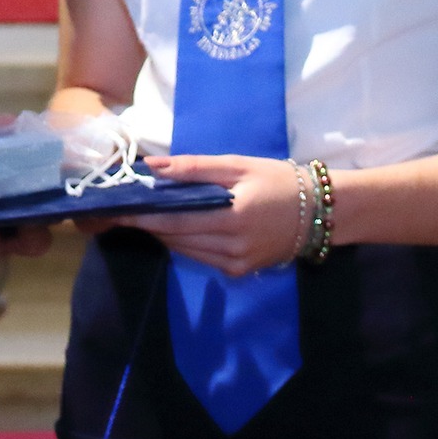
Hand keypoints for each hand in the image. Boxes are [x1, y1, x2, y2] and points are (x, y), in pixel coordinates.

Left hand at [119, 154, 303, 276]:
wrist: (322, 212)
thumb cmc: (280, 181)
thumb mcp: (239, 166)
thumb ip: (194, 168)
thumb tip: (153, 167)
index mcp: (231, 220)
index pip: (173, 222)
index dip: (142, 216)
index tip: (114, 208)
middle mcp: (231, 249)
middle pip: (175, 238)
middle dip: (148, 223)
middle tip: (123, 207)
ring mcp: (236, 264)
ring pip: (185, 250)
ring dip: (164, 232)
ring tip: (145, 212)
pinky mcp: (240, 272)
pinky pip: (201, 257)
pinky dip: (185, 241)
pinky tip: (179, 224)